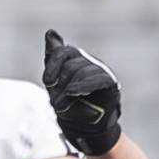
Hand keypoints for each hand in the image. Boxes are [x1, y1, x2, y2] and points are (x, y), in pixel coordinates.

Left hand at [42, 29, 121, 155]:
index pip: (61, 52)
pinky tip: (76, 93)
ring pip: (81, 72)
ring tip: (62, 106)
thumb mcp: (55, 82)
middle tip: (56, 102)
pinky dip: (84, 86)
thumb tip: (50, 32)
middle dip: (60, 86)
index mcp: (75, 59)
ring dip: (68, 92)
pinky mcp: (110, 84)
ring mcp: (101, 72)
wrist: (83, 126)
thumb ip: (53, 57)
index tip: (48, 82)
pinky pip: (98, 79)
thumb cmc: (68, 102)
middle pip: (70, 65)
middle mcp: (89, 62)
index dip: (52, 66)